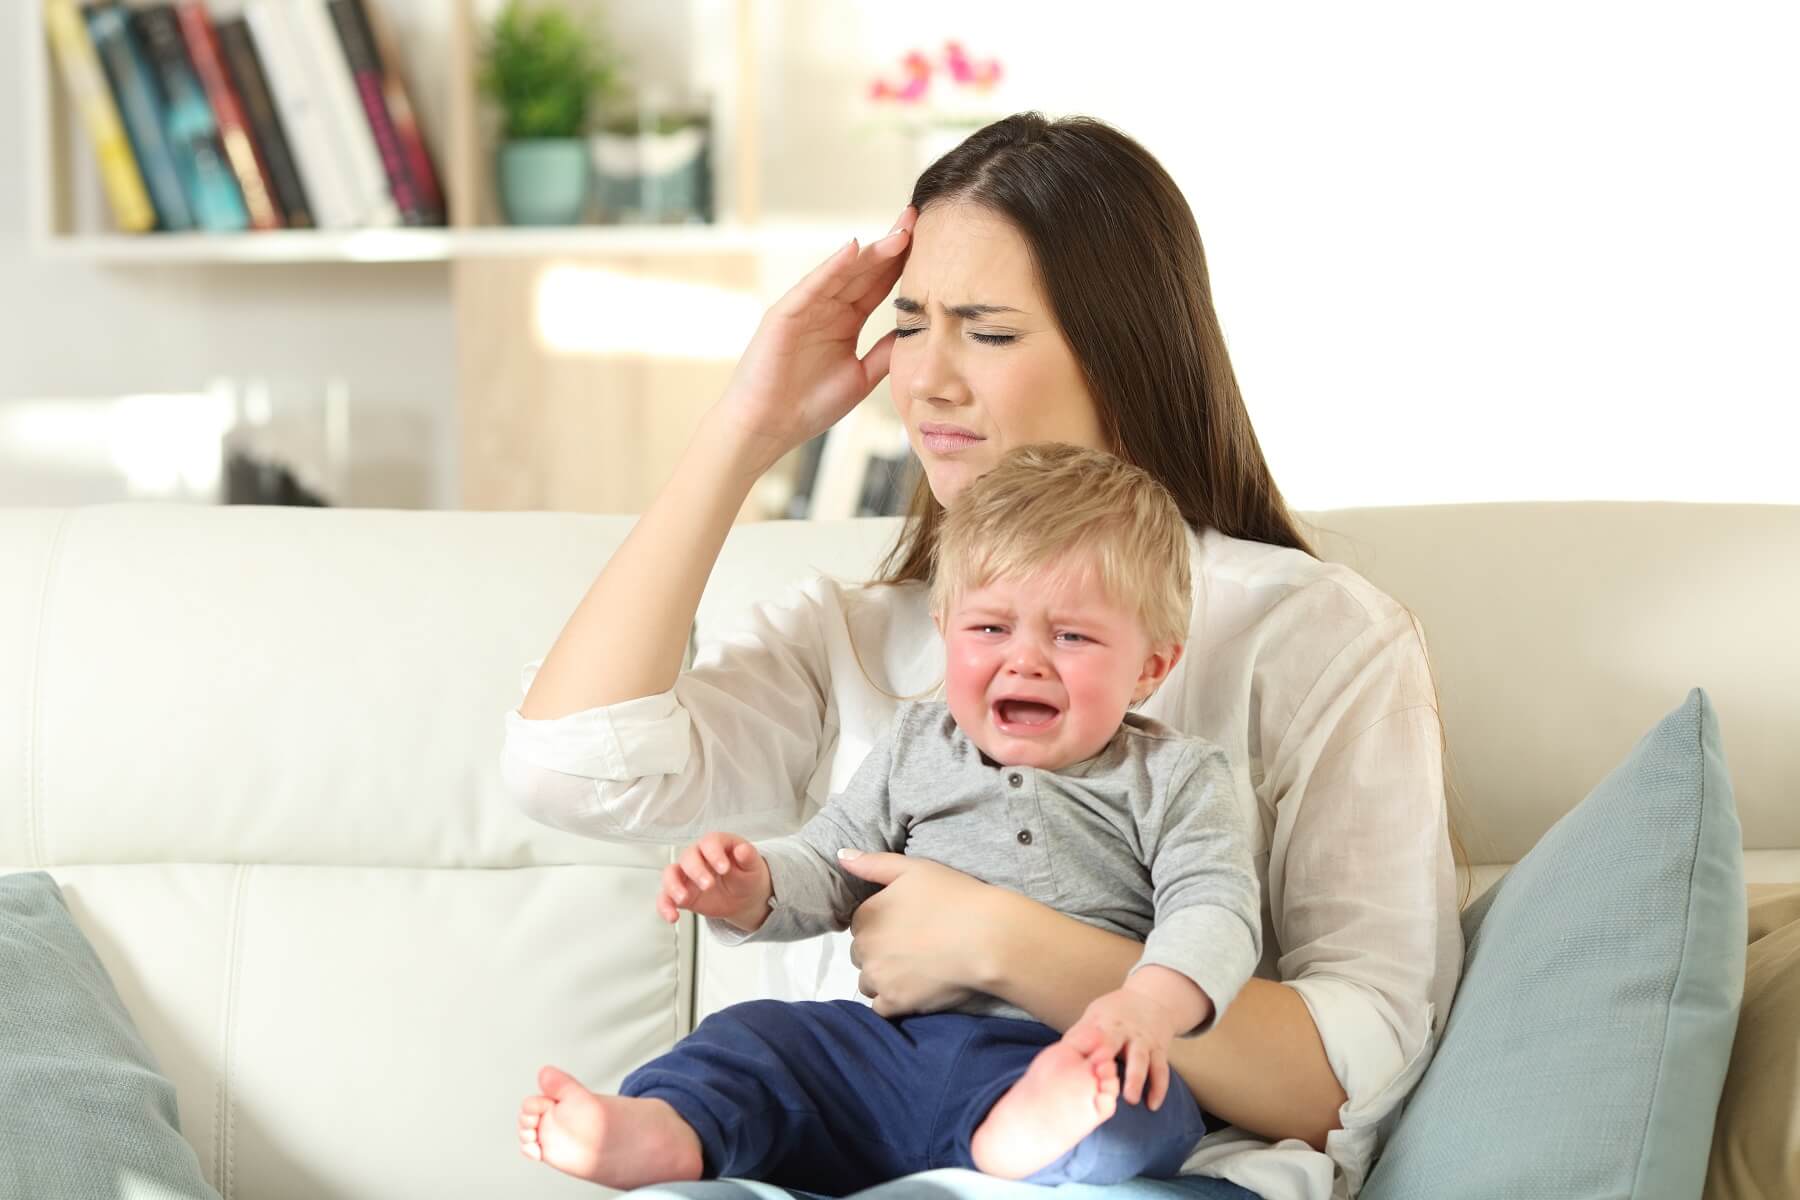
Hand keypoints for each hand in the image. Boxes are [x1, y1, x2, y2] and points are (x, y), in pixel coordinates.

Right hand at [657, 832, 770, 931]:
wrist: (743, 897)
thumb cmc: (747, 876)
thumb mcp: (753, 867)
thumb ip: (748, 857)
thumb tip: (743, 849)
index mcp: (716, 845)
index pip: (709, 842)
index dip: (714, 853)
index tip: (724, 868)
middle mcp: (698, 857)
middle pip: (688, 857)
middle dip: (696, 871)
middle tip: (708, 885)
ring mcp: (686, 875)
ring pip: (670, 874)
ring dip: (673, 886)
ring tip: (683, 899)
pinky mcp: (680, 893)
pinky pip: (666, 898)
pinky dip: (665, 906)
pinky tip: (673, 917)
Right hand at [709, 207, 915, 472]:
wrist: (769, 427)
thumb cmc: (809, 406)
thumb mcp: (861, 376)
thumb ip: (885, 352)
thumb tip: (917, 331)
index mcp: (846, 321)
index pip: (880, 285)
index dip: (904, 263)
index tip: (933, 242)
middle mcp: (827, 308)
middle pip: (865, 270)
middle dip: (892, 245)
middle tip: (919, 219)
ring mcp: (806, 307)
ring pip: (843, 272)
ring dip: (871, 252)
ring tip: (900, 232)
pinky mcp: (785, 313)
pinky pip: (812, 286)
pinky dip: (832, 267)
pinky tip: (853, 249)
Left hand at [838, 850, 995, 1017]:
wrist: (989, 938)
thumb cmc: (954, 897)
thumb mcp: (915, 868)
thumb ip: (873, 864)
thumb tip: (840, 857)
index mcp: (867, 914)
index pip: (860, 923)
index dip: (883, 923)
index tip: (907, 924)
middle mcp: (865, 948)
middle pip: (862, 953)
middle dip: (880, 951)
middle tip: (914, 946)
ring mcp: (879, 978)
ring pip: (868, 981)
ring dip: (883, 977)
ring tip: (915, 969)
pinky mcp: (895, 1003)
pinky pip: (880, 1007)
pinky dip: (893, 1000)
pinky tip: (914, 989)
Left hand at [1061, 988, 1182, 1109]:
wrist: (1152, 999)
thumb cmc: (1114, 1013)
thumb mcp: (1095, 1015)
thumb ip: (1080, 1035)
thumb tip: (1057, 1056)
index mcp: (1106, 1023)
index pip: (1095, 1037)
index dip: (1089, 1051)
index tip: (1082, 1068)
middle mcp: (1126, 1031)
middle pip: (1118, 1045)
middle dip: (1112, 1065)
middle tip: (1105, 1085)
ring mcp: (1144, 1041)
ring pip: (1142, 1060)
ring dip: (1137, 1079)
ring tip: (1131, 1099)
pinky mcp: (1159, 1050)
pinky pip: (1161, 1070)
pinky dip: (1159, 1088)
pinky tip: (1153, 1105)